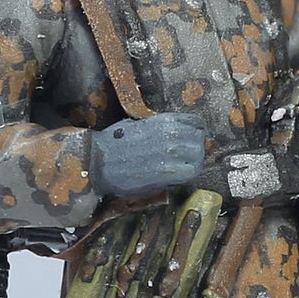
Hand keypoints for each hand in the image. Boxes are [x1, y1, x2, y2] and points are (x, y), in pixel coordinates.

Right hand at [89, 115, 204, 196]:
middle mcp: (171, 133)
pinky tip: (177, 177)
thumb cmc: (113, 143)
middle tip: (187, 158)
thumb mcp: (137, 124)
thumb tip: (170, 133)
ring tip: (183, 168)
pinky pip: (191, 172)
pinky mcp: (167, 172)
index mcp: (164, 120)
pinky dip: (187, 174)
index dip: (196, 133)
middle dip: (195, 149)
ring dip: (193, 163)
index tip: (191, 140)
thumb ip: (158, 127)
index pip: (196, 123)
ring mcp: (171, 153)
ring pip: (199, 157)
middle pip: (200, 140)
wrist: (99, 161)